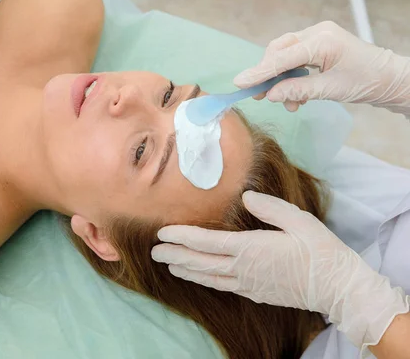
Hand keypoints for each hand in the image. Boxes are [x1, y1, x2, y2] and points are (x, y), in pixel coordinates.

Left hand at [151, 191, 408, 349]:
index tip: (162, 232)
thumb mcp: (298, 221)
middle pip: (200, 262)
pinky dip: (204, 280)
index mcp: (250, 248)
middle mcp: (243, 269)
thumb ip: (270, 207)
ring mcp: (248, 284)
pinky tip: (197, 276)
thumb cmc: (320, 251)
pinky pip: (221, 286)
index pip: (206, 241)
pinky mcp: (255, 294)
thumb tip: (246, 196)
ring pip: (207, 278)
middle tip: (154, 251)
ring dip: (185, 270)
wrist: (337, 288)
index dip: (182, 236)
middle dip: (174, 255)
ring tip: (168, 263)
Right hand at [234, 21, 409, 113]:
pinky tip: (296, 95)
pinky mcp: (318, 44)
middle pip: (279, 51)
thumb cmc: (365, 82)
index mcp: (323, 40)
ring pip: (284, 55)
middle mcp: (317, 33)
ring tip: (288, 102)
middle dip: (268, 74)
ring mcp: (317, 36)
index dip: (260, 72)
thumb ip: (298, 90)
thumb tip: (271, 94)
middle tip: (260, 96)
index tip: (240, 83)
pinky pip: (294, 58)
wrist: (388, 78)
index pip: (283, 57)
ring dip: (281, 79)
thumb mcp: (330, 90)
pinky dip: (290, 76)